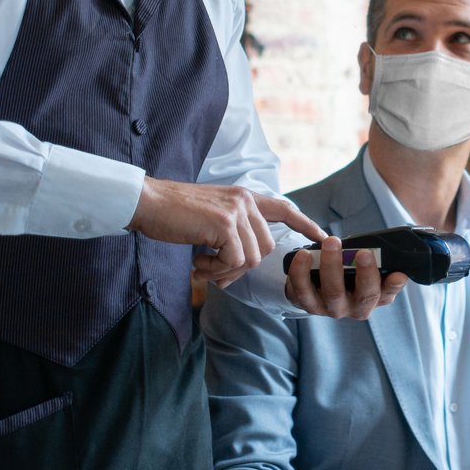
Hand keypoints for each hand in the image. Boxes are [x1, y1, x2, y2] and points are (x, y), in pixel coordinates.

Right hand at [130, 179, 325, 286]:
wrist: (147, 203)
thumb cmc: (173, 214)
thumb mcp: (210, 218)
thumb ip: (230, 233)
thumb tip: (238, 267)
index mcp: (243, 197)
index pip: (284, 208)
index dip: (304, 224)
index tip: (322, 236)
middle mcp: (244, 200)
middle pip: (266, 247)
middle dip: (242, 267)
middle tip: (214, 272)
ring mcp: (236, 211)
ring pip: (252, 257)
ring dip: (227, 271)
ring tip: (202, 266)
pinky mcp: (224, 224)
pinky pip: (235, 261)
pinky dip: (216, 270)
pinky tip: (198, 263)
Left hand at [281, 238, 409, 320]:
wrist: (318, 286)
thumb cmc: (350, 277)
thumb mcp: (369, 275)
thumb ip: (384, 272)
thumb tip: (401, 273)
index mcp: (370, 301)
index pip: (384, 295)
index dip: (392, 286)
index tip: (397, 273)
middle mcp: (350, 309)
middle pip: (362, 296)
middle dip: (363, 273)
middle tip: (362, 252)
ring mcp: (326, 308)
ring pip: (331, 292)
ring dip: (331, 267)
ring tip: (330, 244)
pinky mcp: (305, 303)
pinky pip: (301, 290)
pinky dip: (300, 272)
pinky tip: (303, 255)